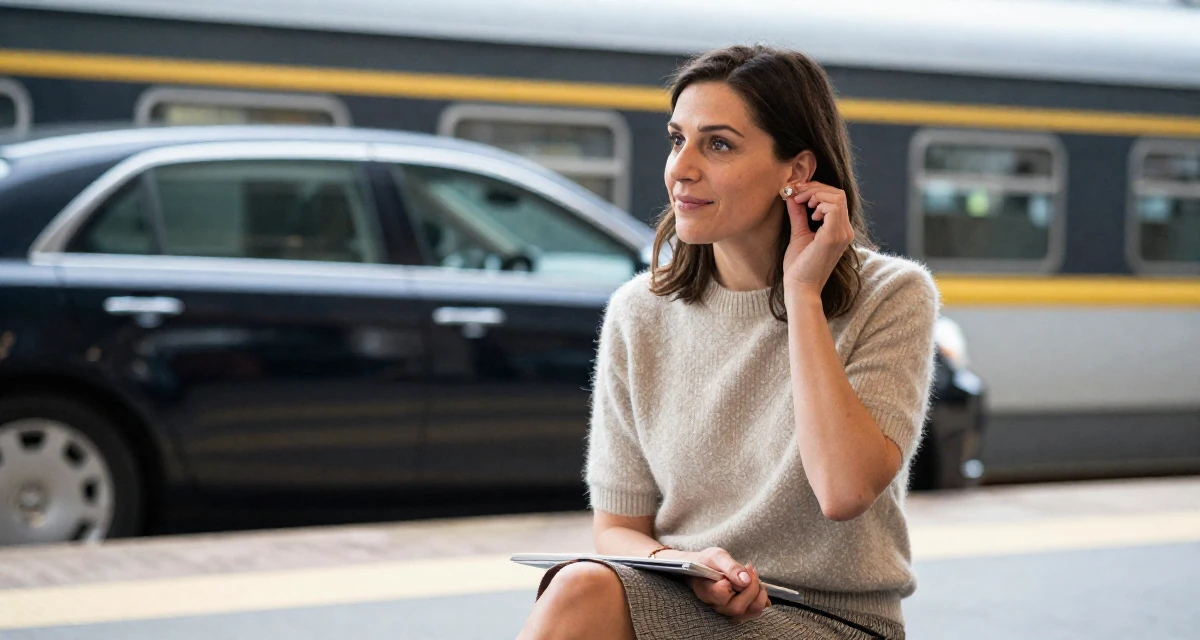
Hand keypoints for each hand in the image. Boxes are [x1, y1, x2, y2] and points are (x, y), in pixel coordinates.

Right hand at [664, 547, 770, 621]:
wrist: (704, 568)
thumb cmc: (707, 562)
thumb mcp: (716, 557)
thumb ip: (730, 567)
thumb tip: (746, 580)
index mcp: (706, 590)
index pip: (720, 595)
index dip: (731, 584)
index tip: (731, 572)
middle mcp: (717, 605)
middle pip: (738, 607)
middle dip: (751, 588)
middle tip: (750, 569)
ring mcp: (728, 610)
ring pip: (749, 612)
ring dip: (759, 594)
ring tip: (756, 578)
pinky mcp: (739, 610)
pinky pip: (755, 612)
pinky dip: (762, 600)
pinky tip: (759, 587)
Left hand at [782, 181, 854, 299]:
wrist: (800, 288)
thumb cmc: (799, 266)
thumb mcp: (799, 233)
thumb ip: (798, 214)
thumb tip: (792, 196)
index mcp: (839, 230)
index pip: (836, 198)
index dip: (816, 189)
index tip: (796, 193)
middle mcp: (845, 231)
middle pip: (838, 194)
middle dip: (815, 188)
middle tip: (796, 194)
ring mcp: (842, 234)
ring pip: (837, 197)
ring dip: (815, 194)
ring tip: (802, 204)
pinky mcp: (833, 237)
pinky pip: (833, 208)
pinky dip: (819, 204)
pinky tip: (810, 216)